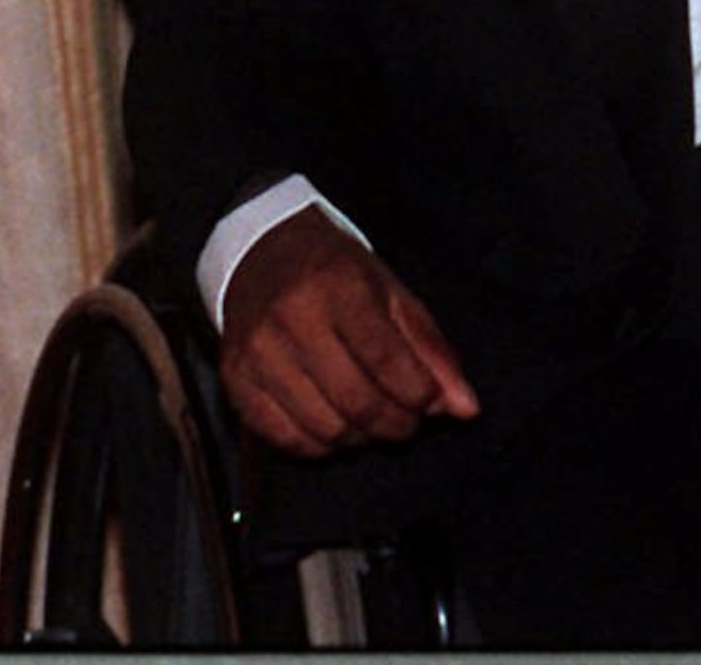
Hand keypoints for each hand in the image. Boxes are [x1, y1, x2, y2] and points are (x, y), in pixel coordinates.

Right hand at [218, 206, 478, 457]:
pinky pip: (282, 437)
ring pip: (321, 426)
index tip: (431, 404)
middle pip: (354, 400)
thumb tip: (466, 409)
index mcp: (339, 288)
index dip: (417, 393)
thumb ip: (430, 351)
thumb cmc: (337, 274)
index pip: (384, 358)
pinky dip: (318, 446)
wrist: (263, 254)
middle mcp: (292, 321)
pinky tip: (335, 429)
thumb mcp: (392, 294)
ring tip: (374, 423)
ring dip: (359, 438)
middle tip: (408, 422)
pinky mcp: (234, 380)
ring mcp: (257, 354)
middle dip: (393, 423)